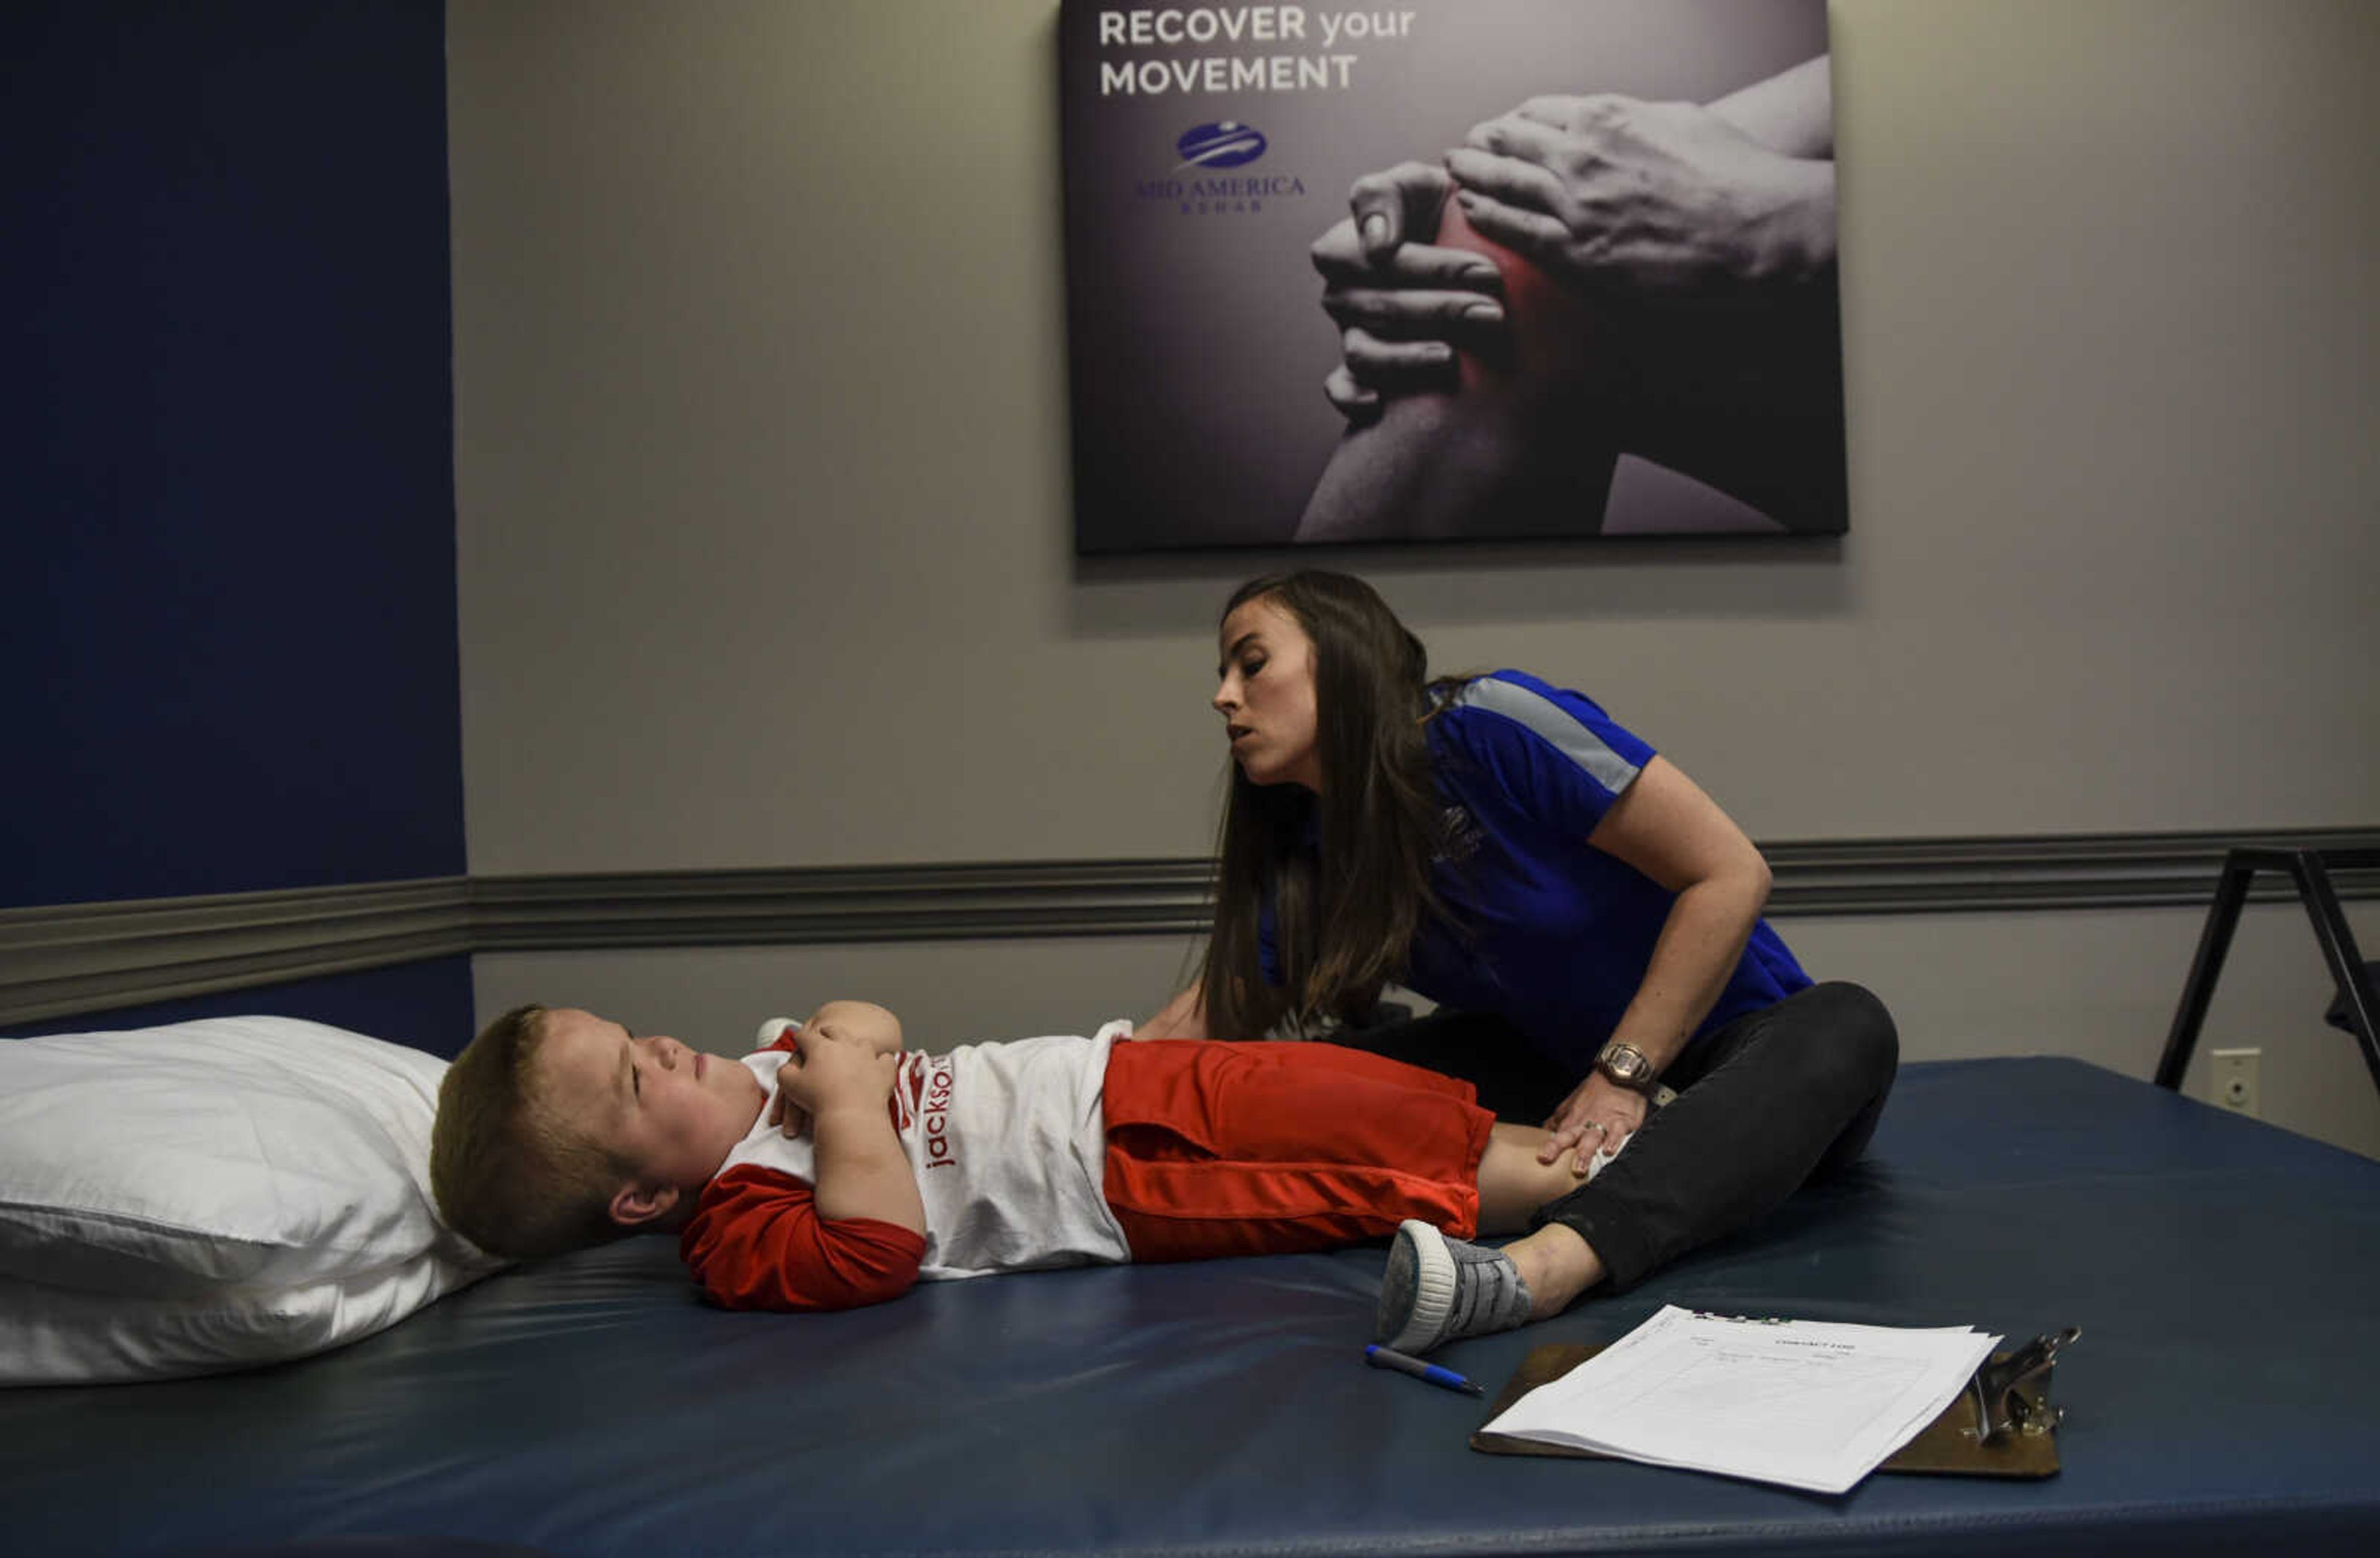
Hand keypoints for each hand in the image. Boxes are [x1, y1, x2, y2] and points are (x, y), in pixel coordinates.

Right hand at [772, 1020, 898, 1133]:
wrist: (851, 1113)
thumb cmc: (818, 1099)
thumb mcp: (789, 1085)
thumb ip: (785, 1072)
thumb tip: (786, 1069)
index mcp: (820, 1046)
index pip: (806, 1035)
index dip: (800, 1036)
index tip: (799, 1037)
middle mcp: (845, 1044)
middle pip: (834, 1031)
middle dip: (827, 1032)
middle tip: (823, 1033)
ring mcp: (867, 1055)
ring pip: (861, 1042)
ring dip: (856, 1043)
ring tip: (853, 1046)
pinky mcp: (883, 1070)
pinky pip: (885, 1059)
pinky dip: (881, 1061)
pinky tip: (879, 1063)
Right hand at [1310, 160, 1506, 421]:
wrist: (1465, 246)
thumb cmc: (1436, 209)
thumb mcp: (1415, 182)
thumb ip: (1383, 194)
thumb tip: (1376, 244)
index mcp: (1344, 247)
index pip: (1375, 262)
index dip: (1427, 268)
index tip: (1481, 268)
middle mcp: (1341, 293)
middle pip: (1379, 308)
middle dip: (1440, 310)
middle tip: (1494, 309)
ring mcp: (1349, 332)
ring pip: (1363, 351)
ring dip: (1408, 356)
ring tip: (1452, 355)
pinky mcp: (1360, 368)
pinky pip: (1340, 386)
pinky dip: (1351, 396)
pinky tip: (1378, 403)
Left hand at [1445, 94, 1834, 305]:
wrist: (1753, 228)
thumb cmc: (1731, 174)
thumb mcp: (1680, 120)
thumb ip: (1636, 119)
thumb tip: (1617, 120)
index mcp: (1608, 117)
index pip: (1538, 112)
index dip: (1513, 120)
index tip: (1502, 128)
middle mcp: (1581, 154)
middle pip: (1509, 141)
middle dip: (1481, 143)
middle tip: (1462, 148)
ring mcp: (1574, 203)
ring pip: (1502, 182)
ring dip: (1472, 174)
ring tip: (1454, 172)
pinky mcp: (1576, 251)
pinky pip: (1514, 230)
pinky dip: (1486, 215)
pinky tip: (1470, 209)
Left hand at [1539, 1072, 1649, 1175]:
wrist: (1618, 1075)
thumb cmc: (1594, 1092)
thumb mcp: (1571, 1104)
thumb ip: (1557, 1120)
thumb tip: (1542, 1133)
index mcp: (1572, 1121)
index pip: (1557, 1137)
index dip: (1549, 1147)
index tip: (1541, 1158)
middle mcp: (1585, 1124)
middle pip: (1569, 1137)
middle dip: (1560, 1149)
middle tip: (1548, 1160)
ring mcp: (1603, 1123)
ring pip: (1592, 1138)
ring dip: (1584, 1152)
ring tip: (1580, 1168)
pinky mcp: (1622, 1121)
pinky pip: (1617, 1132)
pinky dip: (1613, 1140)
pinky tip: (1608, 1151)